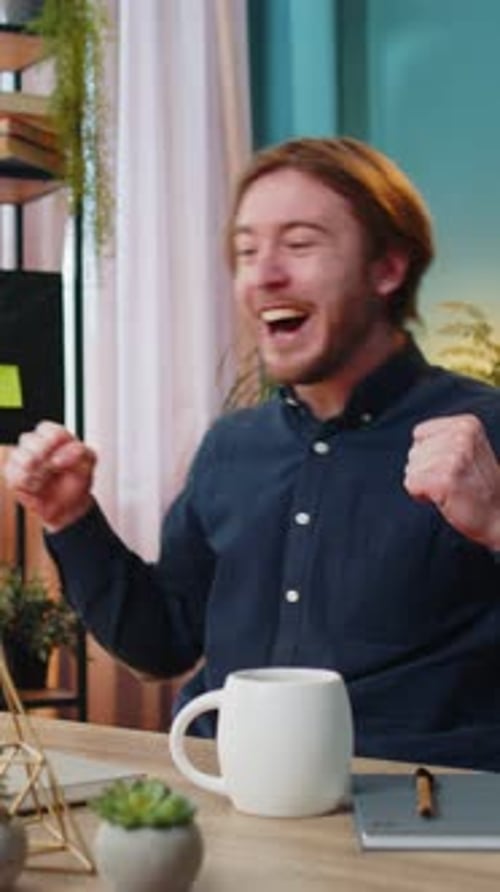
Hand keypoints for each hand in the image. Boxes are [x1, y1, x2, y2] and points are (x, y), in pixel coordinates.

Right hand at [3, 420, 96, 532]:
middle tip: (53, 469)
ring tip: (45, 479)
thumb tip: (56, 457)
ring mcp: (22, 458)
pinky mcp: (13, 475)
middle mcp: (35, 443)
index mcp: (54, 435)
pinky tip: (37, 487)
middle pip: (29, 440)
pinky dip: (27, 484)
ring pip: (19, 456)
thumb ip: (79, 451)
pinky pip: (14, 476)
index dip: (52, 443)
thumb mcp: (88, 462)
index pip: (46, 429)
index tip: (60, 459)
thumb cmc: (77, 479)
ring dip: (35, 472)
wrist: (71, 504)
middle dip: (42, 457)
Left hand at [404, 414, 499, 549]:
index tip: (451, 466)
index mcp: (467, 424)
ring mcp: (454, 458)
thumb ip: (442, 438)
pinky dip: (421, 495)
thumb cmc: (477, 485)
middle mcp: (462, 437)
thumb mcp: (466, 448)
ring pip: (411, 469)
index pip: (420, 433)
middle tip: (453, 480)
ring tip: (450, 488)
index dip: (428, 453)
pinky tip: (443, 497)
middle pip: (413, 452)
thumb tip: (414, 446)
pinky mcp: (445, 480)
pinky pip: (411, 484)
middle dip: (425, 470)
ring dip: (425, 484)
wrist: (498, 515)